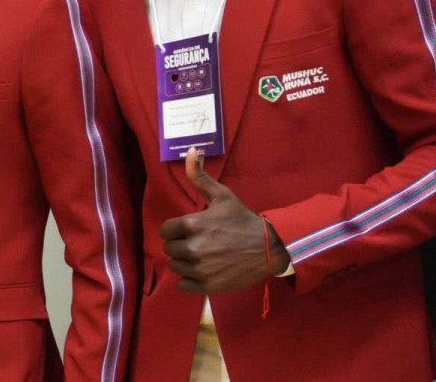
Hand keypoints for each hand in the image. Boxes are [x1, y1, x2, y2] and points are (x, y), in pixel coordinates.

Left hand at [159, 148, 290, 293]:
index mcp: (192, 224)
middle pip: (169, 249)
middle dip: (180, 245)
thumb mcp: (222, 195)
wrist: (269, 247)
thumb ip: (199, 176)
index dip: (175, 229)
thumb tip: (189, 150)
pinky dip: (189, 280)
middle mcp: (193, 248)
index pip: (165, 230)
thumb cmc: (243, 220)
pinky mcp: (208, 285)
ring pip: (175, 267)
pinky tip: (202, 270)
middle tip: (197, 242)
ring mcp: (200, 269)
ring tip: (200, 256)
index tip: (188, 230)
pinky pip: (183, 285)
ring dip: (184, 262)